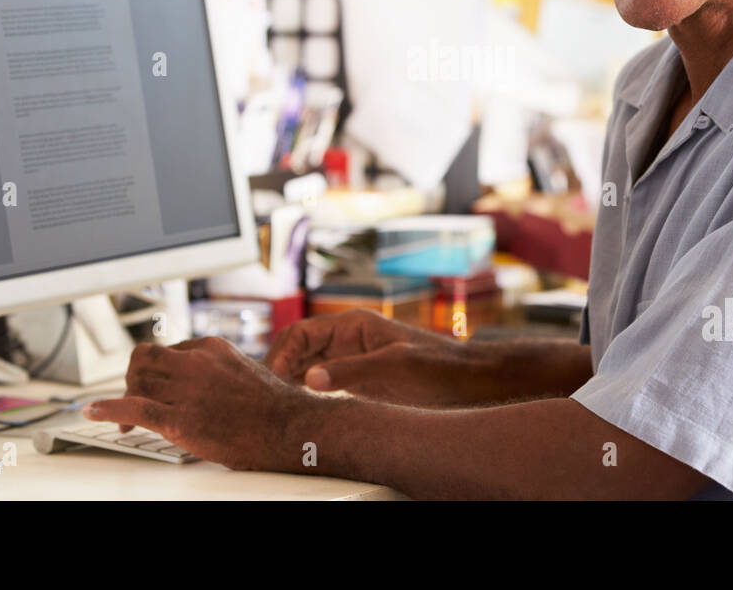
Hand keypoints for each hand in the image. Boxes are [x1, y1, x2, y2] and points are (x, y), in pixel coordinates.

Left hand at [83, 336, 307, 470]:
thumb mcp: (244, 372)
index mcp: (210, 348)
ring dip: (124, 399)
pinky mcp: (179, 419)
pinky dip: (107, 408)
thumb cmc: (275, 406)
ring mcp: (186, 390)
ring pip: (136, 383)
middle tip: (133, 398)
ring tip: (124, 419)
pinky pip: (133, 407)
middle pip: (143, 361)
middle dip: (133, 379)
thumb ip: (218, 371)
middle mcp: (194, 363)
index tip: (153, 387)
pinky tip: (92, 411)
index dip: (154, 371)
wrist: (289, 427)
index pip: (166, 350)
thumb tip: (207, 382)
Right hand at [264, 309, 491, 405]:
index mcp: (354, 325)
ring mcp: (354, 359)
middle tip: (264, 393)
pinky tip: (299, 407)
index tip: (271, 377)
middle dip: (279, 365)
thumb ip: (350, 372)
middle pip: (299, 348)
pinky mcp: (360, 379)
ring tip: (275, 401)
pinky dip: (306, 391)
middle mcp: (349, 339)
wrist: (468, 381)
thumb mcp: (393, 368)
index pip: (302, 332)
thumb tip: (308, 380)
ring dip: (290, 379)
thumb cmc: (437, 368)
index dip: (281, 352)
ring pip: (308, 365)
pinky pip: (323, 381)